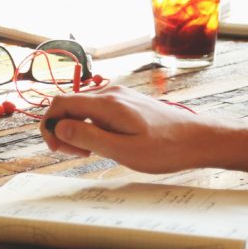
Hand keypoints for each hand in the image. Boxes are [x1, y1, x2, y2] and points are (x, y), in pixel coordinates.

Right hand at [39, 86, 207, 173]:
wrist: (197, 139)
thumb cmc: (165, 148)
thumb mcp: (123, 150)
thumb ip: (88, 137)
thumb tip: (58, 128)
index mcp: (106, 103)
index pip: (60, 103)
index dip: (49, 126)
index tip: (58, 149)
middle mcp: (110, 93)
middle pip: (69, 105)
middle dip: (63, 130)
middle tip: (79, 155)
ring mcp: (119, 96)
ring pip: (82, 109)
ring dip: (78, 130)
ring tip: (94, 152)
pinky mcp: (126, 103)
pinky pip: (96, 111)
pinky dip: (92, 127)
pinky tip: (106, 144)